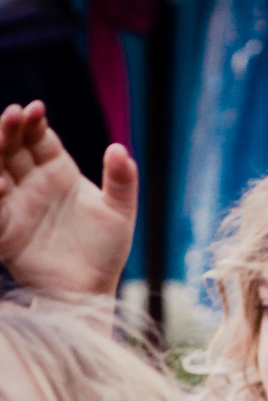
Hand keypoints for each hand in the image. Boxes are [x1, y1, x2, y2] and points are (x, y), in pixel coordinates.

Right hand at [0, 101, 136, 296]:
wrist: (92, 290)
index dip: (34, 123)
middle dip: (10, 129)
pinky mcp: (5, 231)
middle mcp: (33, 183)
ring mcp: (17, 205)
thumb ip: (122, 182)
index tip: (35, 110)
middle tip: (13, 114)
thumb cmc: (106, 252)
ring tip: (0, 137)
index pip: (40, 138)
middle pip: (13, 147)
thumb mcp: (119, 214)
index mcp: (58, 172)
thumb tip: (120, 149)